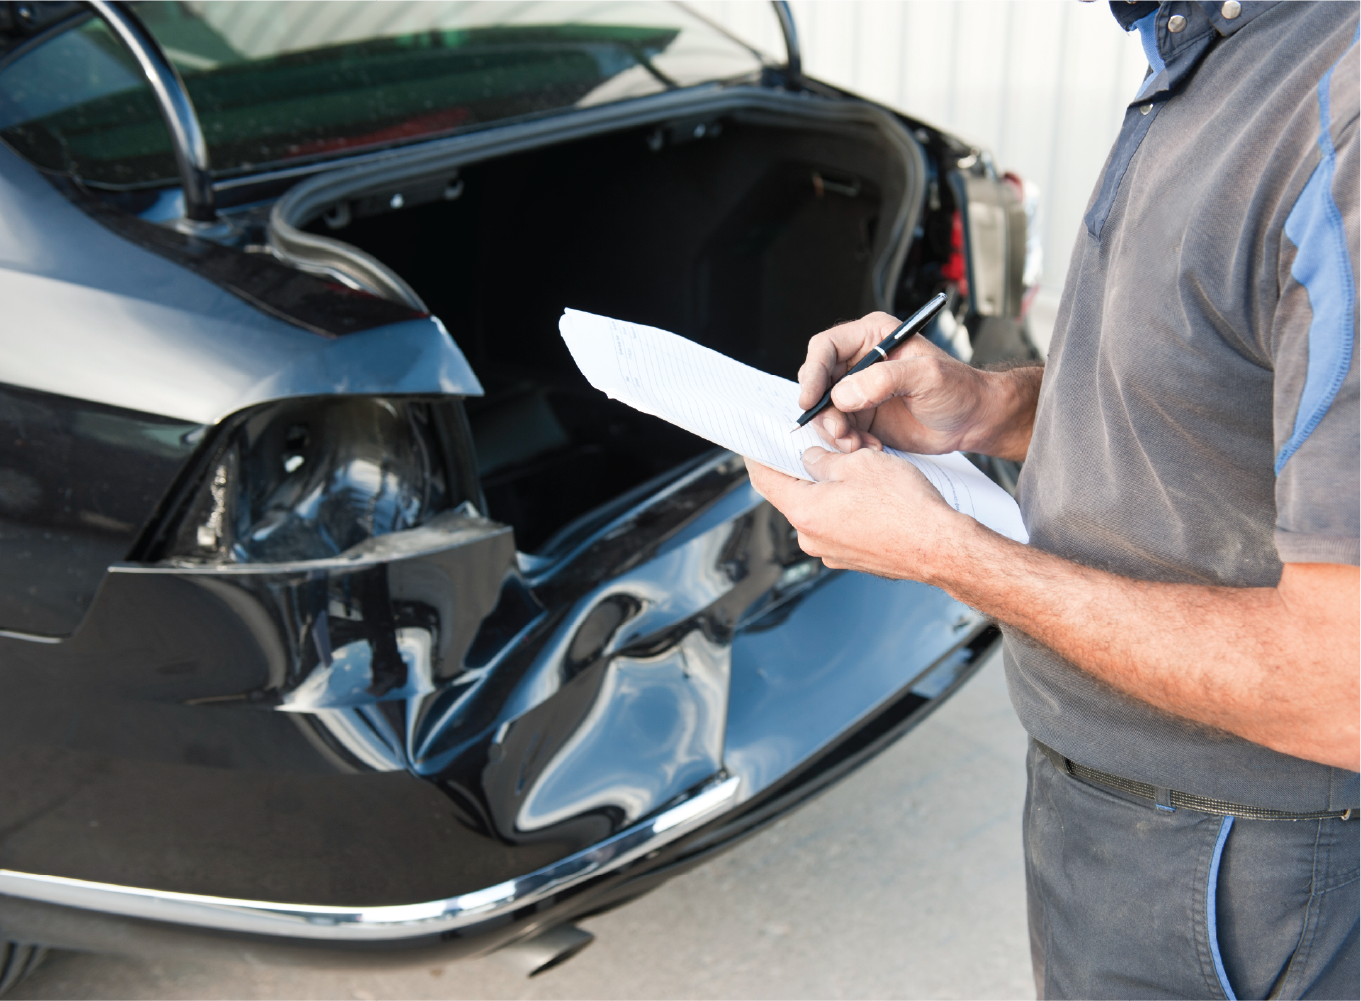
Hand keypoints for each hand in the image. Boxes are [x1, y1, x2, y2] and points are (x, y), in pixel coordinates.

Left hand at [743, 448, 973, 581]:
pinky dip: (848, 507)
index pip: (764, 479)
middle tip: (825, 446)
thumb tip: (811, 459)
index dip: (758, 455)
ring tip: (860, 470)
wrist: (941, 548)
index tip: (756, 442)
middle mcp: (811, 538)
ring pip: (820, 509)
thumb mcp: (859, 463)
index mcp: (804, 512)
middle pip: (794, 494)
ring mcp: (832, 552)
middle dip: (806, 468)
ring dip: (832, 488)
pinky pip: (840, 525)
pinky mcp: (853, 558)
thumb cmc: (905, 507)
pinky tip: (872, 495)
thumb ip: (825, 459)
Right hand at [797, 311, 1037, 460]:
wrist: (974, 420)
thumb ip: (885, 379)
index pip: (826, 348)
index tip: (811, 399)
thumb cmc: (960, 389)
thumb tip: (844, 393)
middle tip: (839, 432)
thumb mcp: (928, 376)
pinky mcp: (863, 418)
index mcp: (872, 338)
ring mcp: (859, 392)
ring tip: (858, 445)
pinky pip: (840, 432)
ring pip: (826, 412)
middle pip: (819, 383)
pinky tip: (872, 448)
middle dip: (823, 411)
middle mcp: (860, 363)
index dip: (812, 372)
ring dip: (836, 432)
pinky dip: (849, 444)